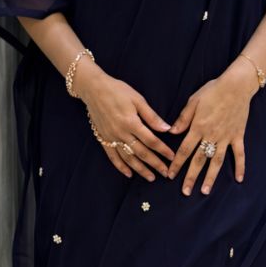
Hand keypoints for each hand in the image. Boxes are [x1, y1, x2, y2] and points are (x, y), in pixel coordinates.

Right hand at [76, 63, 173, 181]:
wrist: (93, 88)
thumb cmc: (118, 91)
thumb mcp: (138, 99)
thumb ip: (152, 116)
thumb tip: (167, 129)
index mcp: (131, 123)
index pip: (151, 141)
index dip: (163, 151)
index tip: (172, 158)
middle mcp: (121, 133)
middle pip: (141, 153)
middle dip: (155, 164)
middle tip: (166, 173)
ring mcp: (111, 137)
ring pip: (128, 158)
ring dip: (140, 169)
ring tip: (151, 177)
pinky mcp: (103, 138)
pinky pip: (112, 156)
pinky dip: (120, 166)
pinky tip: (128, 174)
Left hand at [167, 64, 257, 195]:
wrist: (236, 86)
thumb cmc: (213, 90)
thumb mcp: (193, 101)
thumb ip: (182, 119)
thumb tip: (171, 133)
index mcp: (197, 127)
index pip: (184, 150)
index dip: (176, 164)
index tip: (170, 175)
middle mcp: (211, 135)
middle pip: (199, 160)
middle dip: (191, 177)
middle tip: (186, 192)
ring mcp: (225, 137)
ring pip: (217, 161)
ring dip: (211, 177)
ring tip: (206, 191)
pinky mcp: (237, 136)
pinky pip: (239, 154)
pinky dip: (240, 166)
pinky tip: (239, 179)